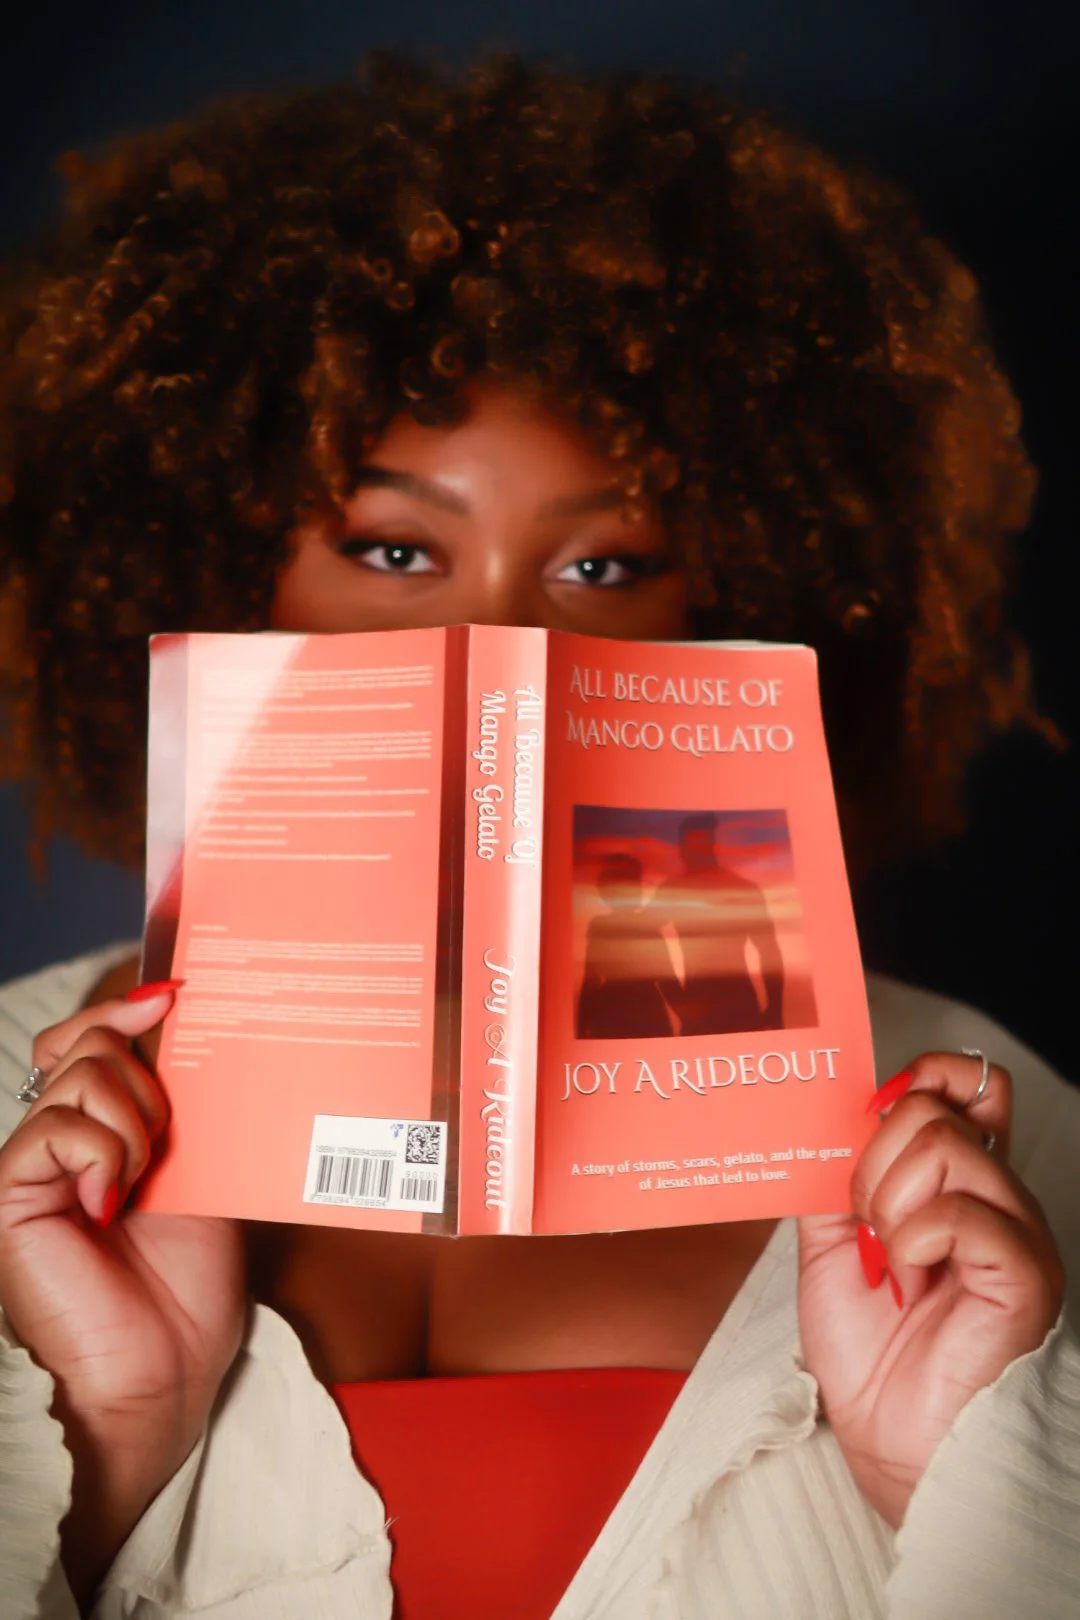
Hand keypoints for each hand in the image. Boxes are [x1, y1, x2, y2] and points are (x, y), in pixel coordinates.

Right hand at [0, 988, 245, 1599]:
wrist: (165, 1373)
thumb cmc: (187, 1287)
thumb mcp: (201, 1171)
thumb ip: (186, 1109)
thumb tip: (186, 1029)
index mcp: (103, 1133)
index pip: (92, 1040)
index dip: (124, 1009)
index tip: (176, 994)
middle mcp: (59, 1143)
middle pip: (92, 1047)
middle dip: (147, 1082)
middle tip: (165, 1145)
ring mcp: (30, 1167)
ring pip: (81, 1077)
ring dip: (133, 1123)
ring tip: (139, 1184)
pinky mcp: (8, 1194)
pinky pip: (54, 1129)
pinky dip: (100, 1155)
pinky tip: (107, 1206)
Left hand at [797, 1051, 1063, 1527]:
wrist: (890, 1441)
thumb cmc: (870, 1349)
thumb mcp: (831, 1243)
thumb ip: (833, 1177)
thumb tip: (826, 1117)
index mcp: (956, 1182)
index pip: (968, 1083)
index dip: (919, 1077)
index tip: (870, 1115)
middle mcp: (993, 1194)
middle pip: (933, 1107)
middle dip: (873, 1160)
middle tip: (868, 1227)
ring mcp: (1014, 1230)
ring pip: (943, 1144)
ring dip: (889, 1202)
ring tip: (891, 1261)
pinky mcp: (1024, 1272)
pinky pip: (960, 1210)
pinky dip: (913, 1240)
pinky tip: (911, 1280)